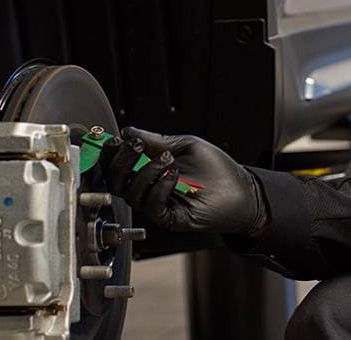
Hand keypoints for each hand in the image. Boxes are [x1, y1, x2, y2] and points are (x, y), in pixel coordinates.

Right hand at [99, 127, 268, 235]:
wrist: (239, 189)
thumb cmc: (215, 169)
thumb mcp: (184, 146)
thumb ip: (156, 141)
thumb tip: (128, 132)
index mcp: (148, 169)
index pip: (117, 164)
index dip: (110, 153)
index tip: (114, 140)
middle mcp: (148, 187)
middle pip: (115, 180)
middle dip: (122, 161)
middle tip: (137, 147)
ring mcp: (156, 204)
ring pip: (131, 192)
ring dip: (146, 172)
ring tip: (168, 160)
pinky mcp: (167, 218)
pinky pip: (151, 205)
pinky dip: (159, 187)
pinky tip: (174, 176)